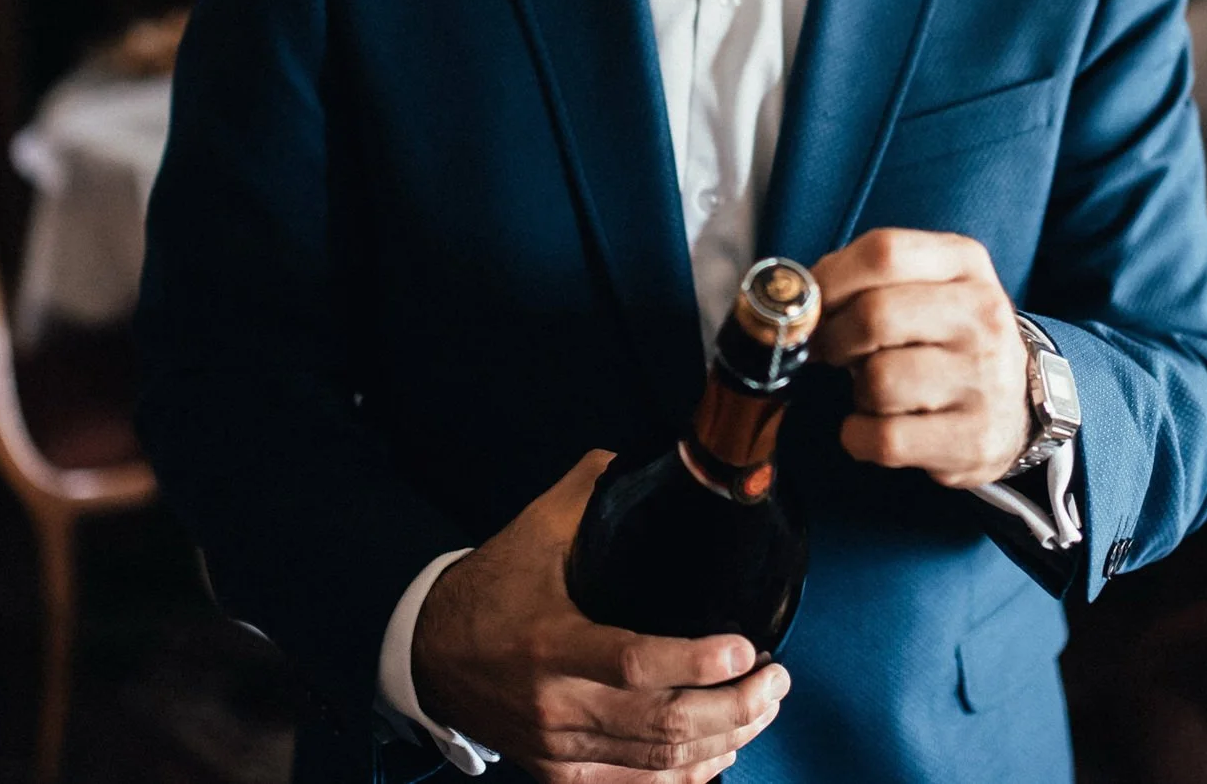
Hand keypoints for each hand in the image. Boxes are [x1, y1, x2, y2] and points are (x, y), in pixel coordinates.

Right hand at [413, 451, 788, 781]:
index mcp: (550, 643)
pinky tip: (725, 749)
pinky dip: (689, 776)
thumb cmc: (490, 589)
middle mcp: (557, 705)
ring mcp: (560, 748)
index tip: (745, 646)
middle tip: (776, 677)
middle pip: (662, 725)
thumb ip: (592, 489)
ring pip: (660, 762)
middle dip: (736, 706)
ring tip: (765, 706)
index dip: (696, 662)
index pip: (633, 662)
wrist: (430, 656)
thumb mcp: (534, 529)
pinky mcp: (562, 773)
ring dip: (727, 739)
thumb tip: (651, 455)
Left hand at [810, 228, 1030, 490]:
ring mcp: (984, 379)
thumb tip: (801, 296)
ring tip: (874, 390)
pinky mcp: (974, 438)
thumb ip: (867, 278)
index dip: (830, 279)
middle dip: (834, 338)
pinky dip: (859, 436)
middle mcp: (983, 316)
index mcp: (966, 264)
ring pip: (878, 380)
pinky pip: (884, 438)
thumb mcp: (927, 286)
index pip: (884, 252)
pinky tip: (874, 427)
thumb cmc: (949, 339)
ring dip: (857, 391)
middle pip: (874, 315)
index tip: (811, 305)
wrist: (1017, 405)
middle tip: (833, 352)